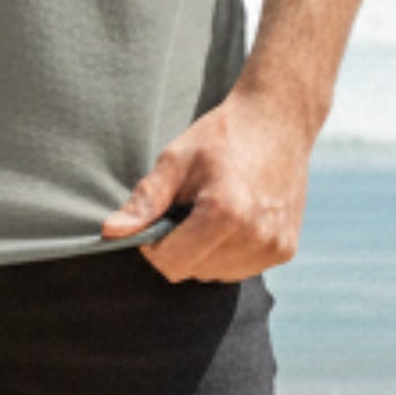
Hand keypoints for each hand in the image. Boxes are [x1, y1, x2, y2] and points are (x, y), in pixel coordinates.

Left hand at [98, 82, 313, 282]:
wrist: (277, 119)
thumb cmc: (222, 135)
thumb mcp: (177, 159)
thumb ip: (145, 201)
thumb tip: (109, 233)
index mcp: (223, 214)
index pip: (171, 264)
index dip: (155, 245)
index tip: (159, 216)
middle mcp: (254, 237)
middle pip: (193, 271)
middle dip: (180, 247)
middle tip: (187, 206)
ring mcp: (273, 247)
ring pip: (216, 275)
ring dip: (205, 252)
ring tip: (213, 209)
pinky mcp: (286, 250)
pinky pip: (241, 269)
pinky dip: (229, 252)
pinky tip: (236, 217)